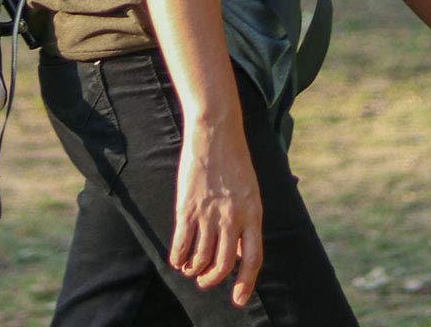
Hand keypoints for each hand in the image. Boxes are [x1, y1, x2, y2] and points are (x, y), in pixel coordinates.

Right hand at [170, 116, 262, 307]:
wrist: (215, 131)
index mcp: (253, 214)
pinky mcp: (188, 206)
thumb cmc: (234, 160)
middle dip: (213, 279)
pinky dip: (178, 256)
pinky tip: (177, 260)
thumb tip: (239, 253)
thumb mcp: (250, 192)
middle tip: (204, 281)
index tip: (237, 299)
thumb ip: (246, 222)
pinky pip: (182, 242)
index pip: (253, 259)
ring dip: (194, 269)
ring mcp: (209, 213)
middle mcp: (233, 218)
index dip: (245, 283)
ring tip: (190, 270)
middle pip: (224, 264)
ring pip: (202, 257)